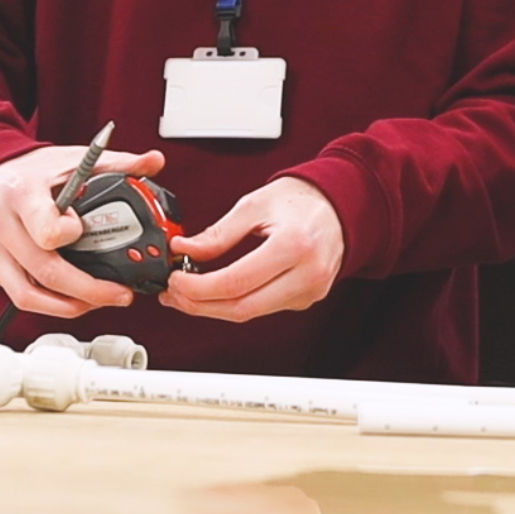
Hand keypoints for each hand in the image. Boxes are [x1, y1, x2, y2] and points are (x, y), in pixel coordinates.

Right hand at [0, 143, 165, 318]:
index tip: (84, 229)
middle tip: (119, 293)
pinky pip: (20, 297)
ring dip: (69, 306)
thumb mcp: (70, 159)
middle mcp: (2, 226)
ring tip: (100, 302)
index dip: (70, 235)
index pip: (45, 228)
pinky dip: (50, 305)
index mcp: (22, 194)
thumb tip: (154, 161)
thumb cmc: (27, 171)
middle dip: (87, 289)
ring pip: (28, 295)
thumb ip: (115, 163)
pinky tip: (74, 301)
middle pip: (43, 270)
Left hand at [161, 177, 344, 321]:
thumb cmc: (303, 200)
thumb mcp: (255, 204)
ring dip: (214, 307)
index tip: (175, 279)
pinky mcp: (307, 299)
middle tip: (174, 293)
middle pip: (241, 307)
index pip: (236, 282)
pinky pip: (263, 309)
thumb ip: (218, 233)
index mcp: (295, 244)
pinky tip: (217, 292)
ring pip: (250, 313)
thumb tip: (185, 250)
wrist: (340, 205)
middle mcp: (308, 273)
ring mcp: (310, 290)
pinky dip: (236, 303)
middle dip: (199, 304)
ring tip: (188, 293)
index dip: (197, 287)